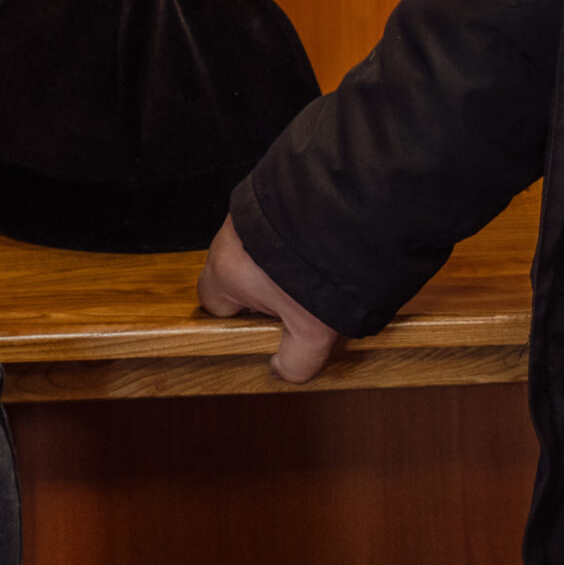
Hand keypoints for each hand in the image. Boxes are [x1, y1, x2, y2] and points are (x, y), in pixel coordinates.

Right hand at [198, 216, 343, 383]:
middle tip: (300, 299)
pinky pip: (283, 221)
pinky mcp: (281, 192)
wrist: (349, 209)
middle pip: (239, 273)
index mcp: (226, 271)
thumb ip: (295, 360)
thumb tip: (286, 372)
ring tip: (319, 272)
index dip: (240, 318)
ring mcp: (253, 209)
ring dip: (287, 259)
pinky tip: (327, 247)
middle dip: (269, 287)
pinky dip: (301, 235)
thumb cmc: (319, 267)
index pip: (214, 302)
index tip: (267, 324)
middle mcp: (231, 237)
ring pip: (262, 246)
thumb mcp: (312, 331)